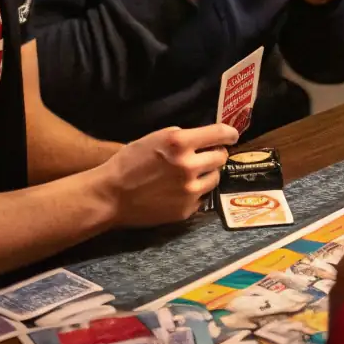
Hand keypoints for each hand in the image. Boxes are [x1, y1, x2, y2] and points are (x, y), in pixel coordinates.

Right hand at [101, 123, 235, 227]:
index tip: (232, 135)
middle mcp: (188, 166)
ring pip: (215, 178)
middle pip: (221, 157)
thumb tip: (204, 138)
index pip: (219, 134)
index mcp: (179, 143)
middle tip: (206, 156)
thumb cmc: (129, 162)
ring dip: (208, 173)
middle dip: (215, 154)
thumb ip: (181, 137)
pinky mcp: (186, 210)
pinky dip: (196, 192)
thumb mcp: (154, 138)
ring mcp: (189, 191)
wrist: (111, 196)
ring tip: (191, 174)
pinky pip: (202, 197)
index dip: (229, 133)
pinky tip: (179, 190)